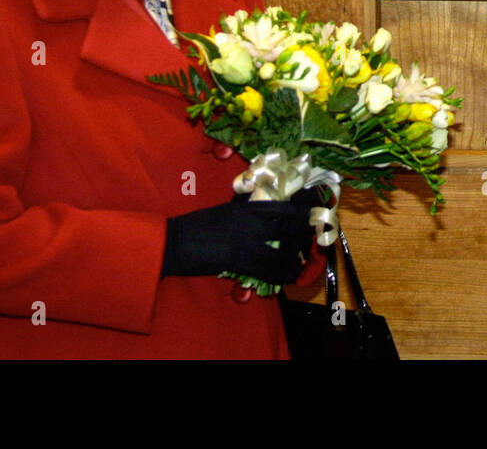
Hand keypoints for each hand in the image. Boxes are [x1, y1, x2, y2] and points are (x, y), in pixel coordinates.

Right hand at [162, 195, 313, 283]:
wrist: (175, 241)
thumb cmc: (199, 224)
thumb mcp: (226, 210)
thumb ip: (246, 211)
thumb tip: (264, 212)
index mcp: (247, 208)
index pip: (283, 208)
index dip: (301, 214)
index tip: (311, 217)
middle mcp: (250, 223)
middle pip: (287, 229)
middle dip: (301, 238)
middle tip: (307, 243)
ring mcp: (245, 242)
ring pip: (280, 253)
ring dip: (292, 261)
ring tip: (297, 265)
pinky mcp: (237, 261)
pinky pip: (265, 270)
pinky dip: (278, 275)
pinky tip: (285, 278)